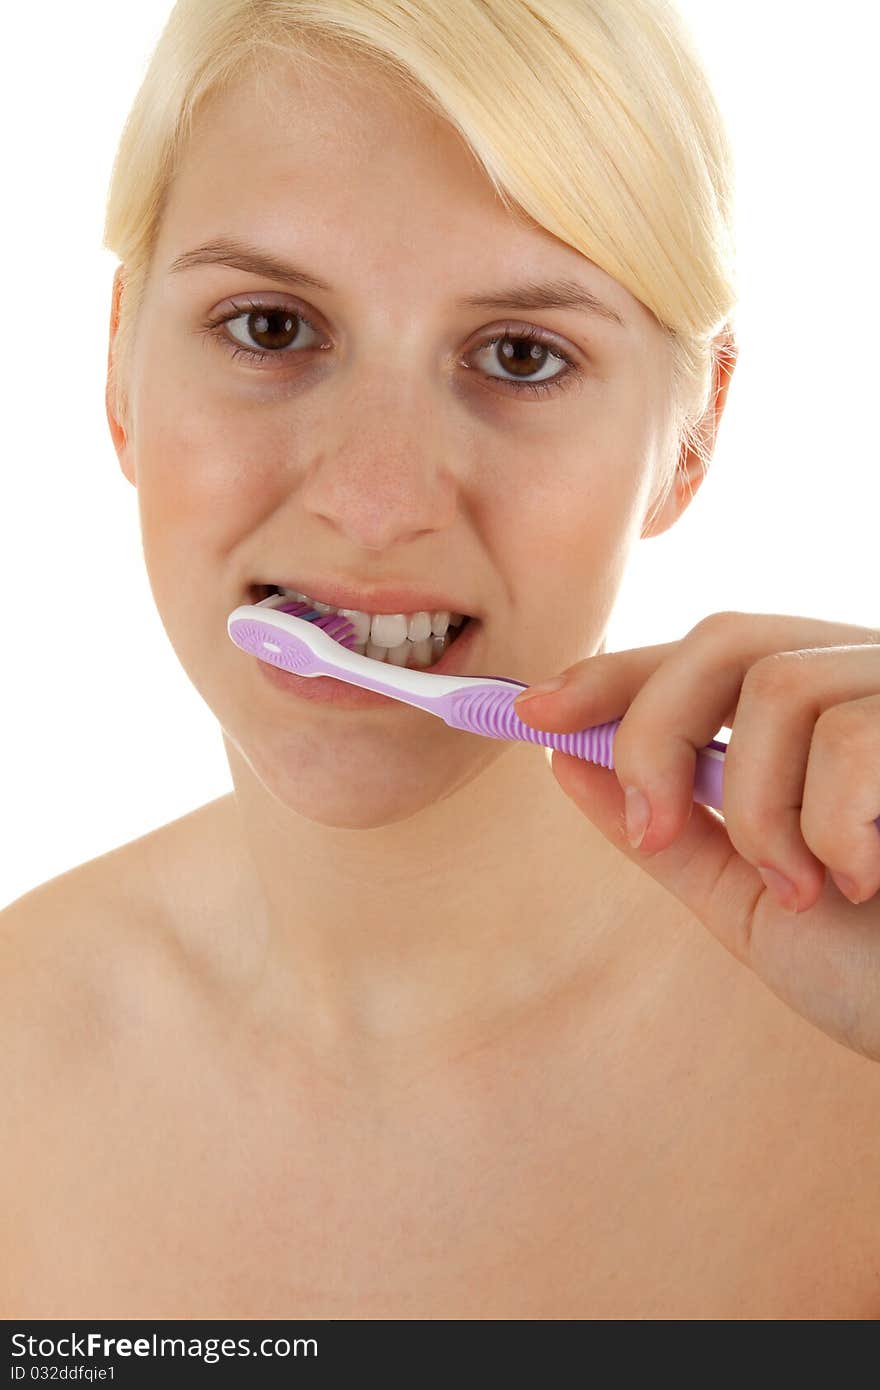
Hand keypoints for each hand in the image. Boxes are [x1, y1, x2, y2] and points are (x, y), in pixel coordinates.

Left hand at [513, 612, 879, 1059]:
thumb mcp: (751, 899)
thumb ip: (668, 826)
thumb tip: (563, 756)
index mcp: (823, 716)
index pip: (705, 653)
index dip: (615, 672)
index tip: (531, 712)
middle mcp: (873, 682)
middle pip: (727, 639)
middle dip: (656, 730)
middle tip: (656, 827)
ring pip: (782, 686)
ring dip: (759, 806)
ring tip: (804, 884)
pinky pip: (853, 733)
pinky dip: (829, 823)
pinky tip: (861, 877)